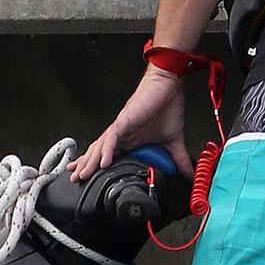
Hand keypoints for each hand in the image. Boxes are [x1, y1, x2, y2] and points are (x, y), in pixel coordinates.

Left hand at [69, 69, 193, 182]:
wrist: (169, 85)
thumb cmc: (168, 107)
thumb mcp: (173, 141)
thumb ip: (179, 160)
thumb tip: (190, 175)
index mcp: (131, 140)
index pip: (109, 155)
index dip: (96, 166)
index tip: (87, 178)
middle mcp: (122, 134)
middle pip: (99, 152)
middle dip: (86, 166)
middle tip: (74, 179)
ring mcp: (122, 127)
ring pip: (101, 146)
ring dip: (91, 161)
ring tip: (82, 174)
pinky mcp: (125, 120)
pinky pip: (113, 137)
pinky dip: (107, 149)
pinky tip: (103, 162)